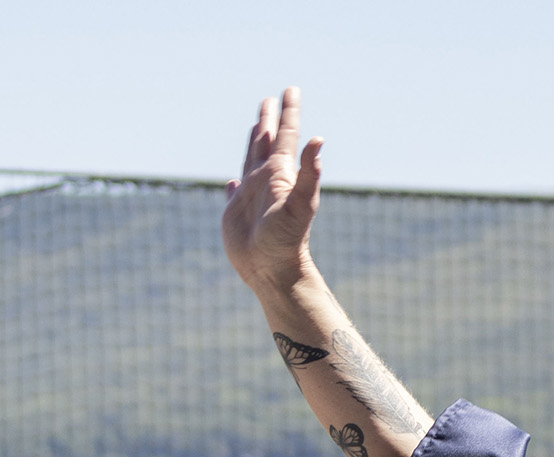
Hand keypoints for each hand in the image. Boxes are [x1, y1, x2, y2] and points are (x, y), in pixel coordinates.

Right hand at [222, 87, 323, 293]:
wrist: (272, 269)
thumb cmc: (287, 239)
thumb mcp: (300, 204)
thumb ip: (308, 173)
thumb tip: (318, 140)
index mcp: (281, 173)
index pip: (286, 135)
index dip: (288, 112)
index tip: (290, 90)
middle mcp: (267, 180)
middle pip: (268, 141)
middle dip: (270, 119)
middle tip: (271, 98)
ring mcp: (252, 195)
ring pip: (252, 159)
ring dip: (254, 141)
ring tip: (256, 125)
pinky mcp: (237, 211)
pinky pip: (235, 191)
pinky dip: (235, 182)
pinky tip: (235, 180)